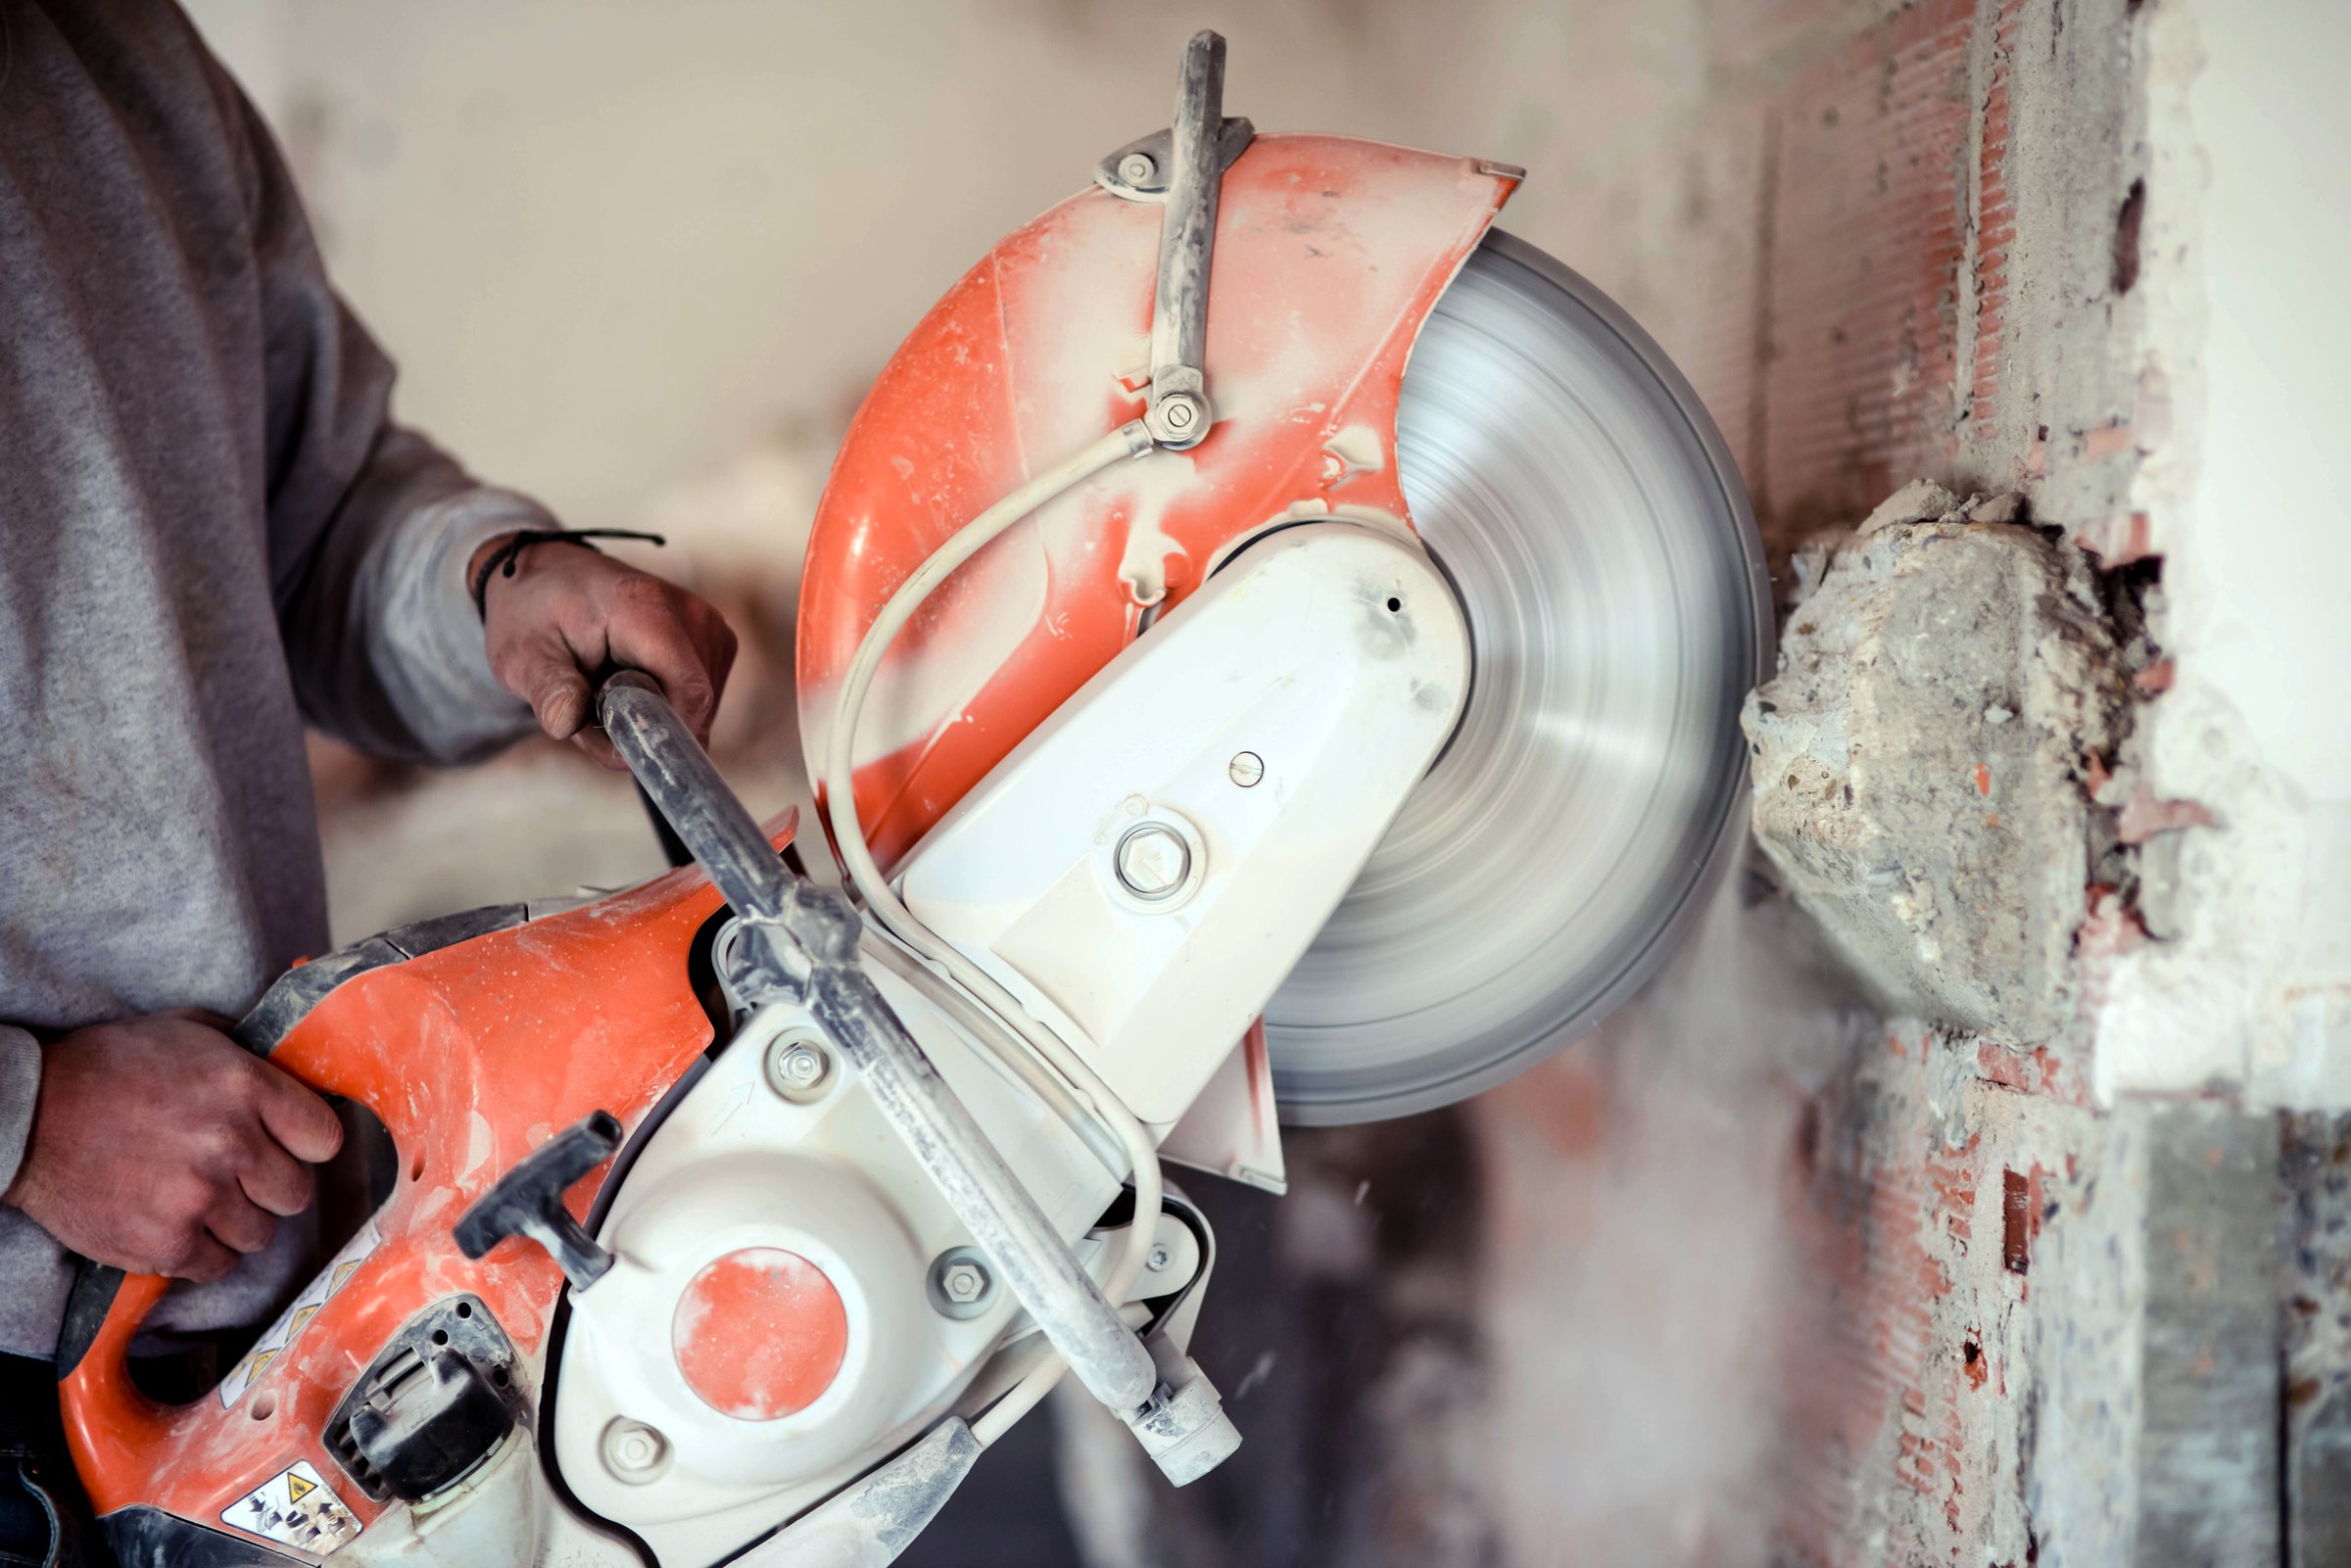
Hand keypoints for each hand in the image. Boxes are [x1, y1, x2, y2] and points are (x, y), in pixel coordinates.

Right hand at [4, 1014, 342, 1280]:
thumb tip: (299, 1069)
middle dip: (269, 1187)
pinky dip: (203, 1253)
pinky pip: (217, 1265)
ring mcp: (197, 1197)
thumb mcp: (190, 1034)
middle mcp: (229, 1143)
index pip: (325, 1139)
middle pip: (295, 1194)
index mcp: (245, 1086)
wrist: (29, 1116)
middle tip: (236, 1176)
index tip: (285, 1146)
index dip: (305, 1145)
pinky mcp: (163, 1243)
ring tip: (199, 1199)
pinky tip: (178, 1226)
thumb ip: (251, 1056)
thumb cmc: (111, 1068)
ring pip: (260, 1235)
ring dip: (236, 1222)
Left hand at [476, 537, 737, 768]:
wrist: (546, 577)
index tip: (619, 745)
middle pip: (694, 707)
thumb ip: (549, 692)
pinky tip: (633, 683)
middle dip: (649, 727)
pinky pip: (700, 696)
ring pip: (701, 708)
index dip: (663, 734)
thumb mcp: (523, 656)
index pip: (690, 693)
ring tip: (609, 691)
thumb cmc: (534, 614)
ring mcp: (708, 624)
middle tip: (594, 713)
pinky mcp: (713, 638)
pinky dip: (667, 703)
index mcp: (646, 608)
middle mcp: (692, 613)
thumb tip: (566, 724)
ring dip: (657, 717)